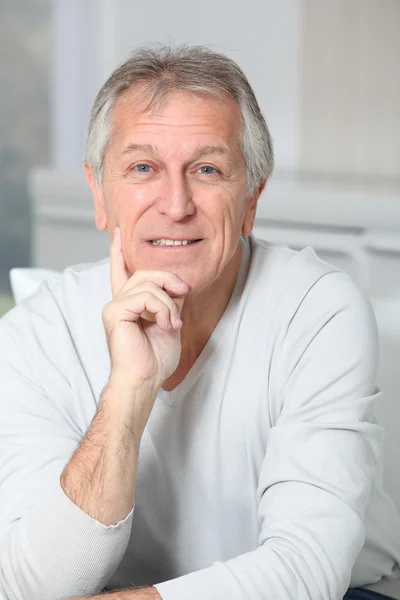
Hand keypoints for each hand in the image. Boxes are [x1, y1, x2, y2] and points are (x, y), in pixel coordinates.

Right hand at [102, 227, 189, 390]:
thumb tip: (178, 284)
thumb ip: (170, 300)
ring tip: (173, 323)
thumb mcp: (169, 321)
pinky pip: (145, 296)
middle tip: (184, 292)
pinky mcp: (114, 311)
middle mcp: (118, 302)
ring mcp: (114, 306)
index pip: (122, 272)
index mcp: (129, 304)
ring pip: (148, 283)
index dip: (119, 253)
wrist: (145, 380)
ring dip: (169, 303)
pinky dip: (162, 309)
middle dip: (169, 279)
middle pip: (145, 272)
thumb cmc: (155, 359)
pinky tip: (166, 325)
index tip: (117, 232)